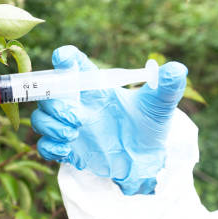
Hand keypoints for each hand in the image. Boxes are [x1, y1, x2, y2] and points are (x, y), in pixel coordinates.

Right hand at [31, 45, 187, 194]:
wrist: (145, 161)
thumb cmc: (149, 127)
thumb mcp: (159, 107)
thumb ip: (166, 87)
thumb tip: (177, 69)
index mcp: (94, 87)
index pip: (73, 65)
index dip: (64, 58)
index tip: (63, 58)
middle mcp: (77, 103)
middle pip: (48, 93)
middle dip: (55, 104)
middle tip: (76, 117)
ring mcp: (69, 126)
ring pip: (41, 118)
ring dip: (51, 125)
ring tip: (72, 134)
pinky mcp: (67, 148)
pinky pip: (43, 145)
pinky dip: (49, 146)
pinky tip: (66, 149)